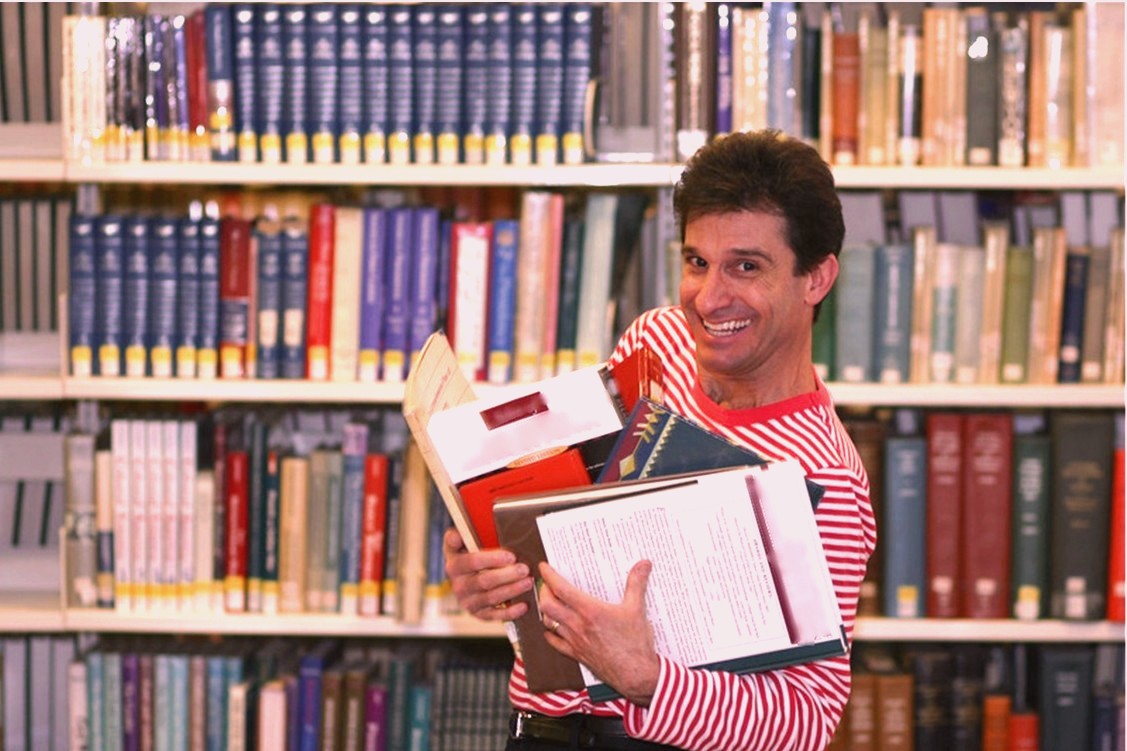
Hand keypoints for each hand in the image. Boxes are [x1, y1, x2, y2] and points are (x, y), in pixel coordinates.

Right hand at [443, 528, 532, 620]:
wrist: (467, 575)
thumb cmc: (470, 553)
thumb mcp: (462, 541)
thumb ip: (459, 535)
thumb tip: (457, 535)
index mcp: (454, 565)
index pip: (472, 562)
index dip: (492, 559)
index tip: (510, 556)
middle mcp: (458, 585)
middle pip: (484, 581)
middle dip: (507, 575)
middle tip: (524, 569)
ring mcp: (468, 601)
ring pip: (491, 597)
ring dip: (512, 590)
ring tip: (528, 582)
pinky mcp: (478, 614)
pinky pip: (494, 616)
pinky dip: (510, 612)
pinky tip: (524, 605)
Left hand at [536, 559, 660, 706]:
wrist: (635, 674)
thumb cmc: (636, 644)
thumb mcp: (637, 609)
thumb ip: (637, 584)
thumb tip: (644, 564)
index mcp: (590, 611)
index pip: (561, 589)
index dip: (549, 576)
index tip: (544, 567)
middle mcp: (578, 625)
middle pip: (547, 605)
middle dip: (543, 592)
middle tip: (547, 584)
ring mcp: (576, 641)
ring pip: (549, 623)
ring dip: (546, 611)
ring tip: (549, 602)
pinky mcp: (578, 655)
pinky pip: (556, 643)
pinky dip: (550, 634)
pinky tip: (551, 629)